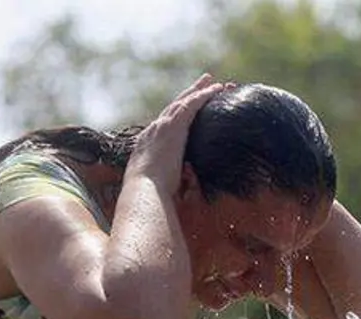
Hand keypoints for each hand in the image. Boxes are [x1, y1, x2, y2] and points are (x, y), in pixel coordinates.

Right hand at [125, 73, 227, 190]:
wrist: (144, 190)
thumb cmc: (150, 195)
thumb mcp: (158, 186)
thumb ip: (169, 183)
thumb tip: (179, 194)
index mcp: (148, 144)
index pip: (164, 124)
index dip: (176, 114)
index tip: (185, 108)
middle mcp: (153, 131)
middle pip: (173, 107)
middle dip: (187, 95)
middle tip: (200, 84)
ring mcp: (162, 127)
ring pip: (183, 102)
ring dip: (198, 90)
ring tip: (211, 82)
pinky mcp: (173, 127)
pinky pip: (191, 105)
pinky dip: (203, 95)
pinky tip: (215, 89)